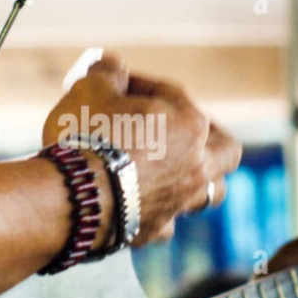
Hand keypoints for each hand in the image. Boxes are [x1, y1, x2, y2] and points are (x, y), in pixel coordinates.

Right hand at [43, 55, 241, 245]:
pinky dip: (156, 211)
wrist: (72, 197)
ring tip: (172, 172)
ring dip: (193, 181)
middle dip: (209, 140)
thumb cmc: (87, 136)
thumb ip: (107, 72)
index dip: (143, 84)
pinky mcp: (153, 231)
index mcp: (191, 126)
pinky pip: (166, 221)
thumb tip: (111, 67)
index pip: (173, 95)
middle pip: (224, 152)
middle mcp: (196, 168)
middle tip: (184, 131)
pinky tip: (138, 203)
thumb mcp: (92, 88)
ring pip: (207, 194)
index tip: (118, 84)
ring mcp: (178, 203)